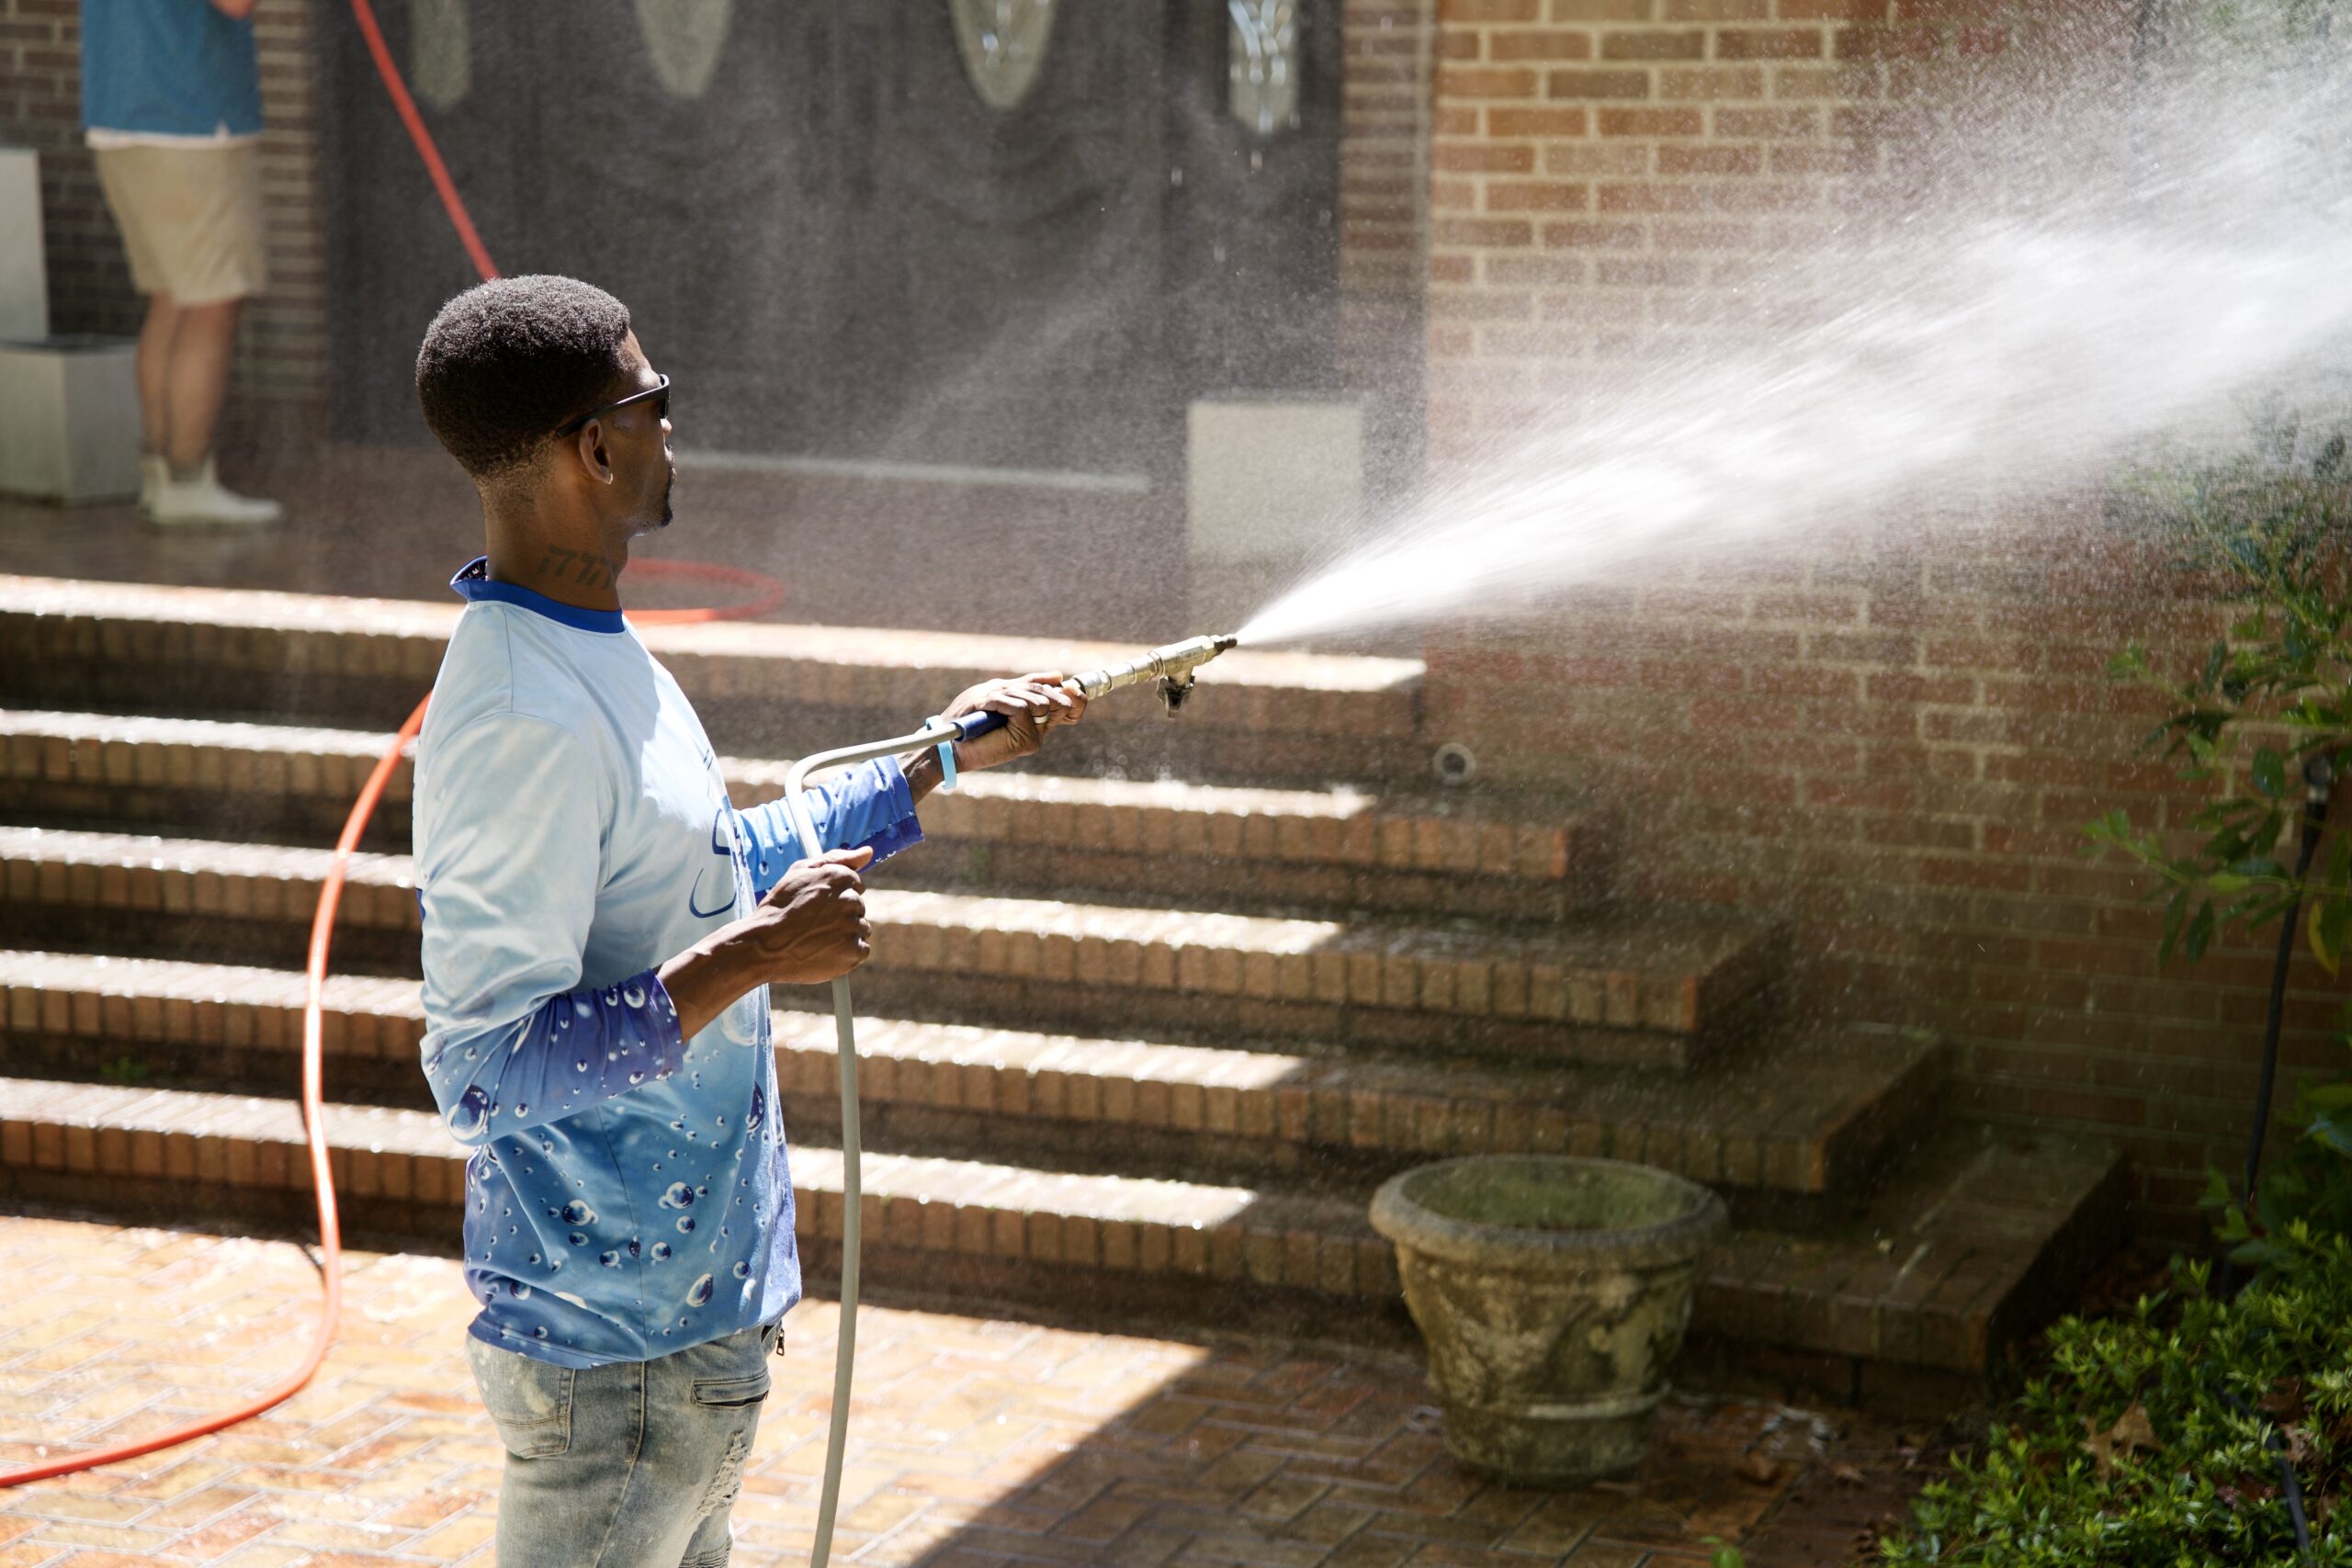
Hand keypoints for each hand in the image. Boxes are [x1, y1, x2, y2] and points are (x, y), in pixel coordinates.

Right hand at [741, 846, 873, 985]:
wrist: (763, 945)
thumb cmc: (780, 906)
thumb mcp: (800, 872)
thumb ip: (837, 859)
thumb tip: (868, 852)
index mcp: (840, 877)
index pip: (856, 884)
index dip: (835, 895)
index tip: (818, 904)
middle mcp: (850, 899)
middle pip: (858, 906)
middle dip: (841, 913)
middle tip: (814, 923)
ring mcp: (852, 926)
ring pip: (861, 928)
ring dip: (845, 933)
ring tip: (817, 937)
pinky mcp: (853, 951)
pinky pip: (861, 950)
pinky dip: (847, 953)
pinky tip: (825, 951)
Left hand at [942, 672, 1087, 772]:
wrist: (950, 742)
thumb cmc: (970, 716)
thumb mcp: (1000, 691)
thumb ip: (1029, 684)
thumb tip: (1059, 676)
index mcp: (1039, 716)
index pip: (1074, 705)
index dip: (1077, 694)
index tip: (1067, 684)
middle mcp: (1041, 727)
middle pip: (1062, 699)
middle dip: (1035, 689)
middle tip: (1006, 697)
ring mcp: (1036, 736)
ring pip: (1041, 701)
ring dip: (1012, 695)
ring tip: (990, 707)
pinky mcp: (1027, 742)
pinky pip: (1022, 708)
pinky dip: (1003, 702)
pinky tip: (989, 710)